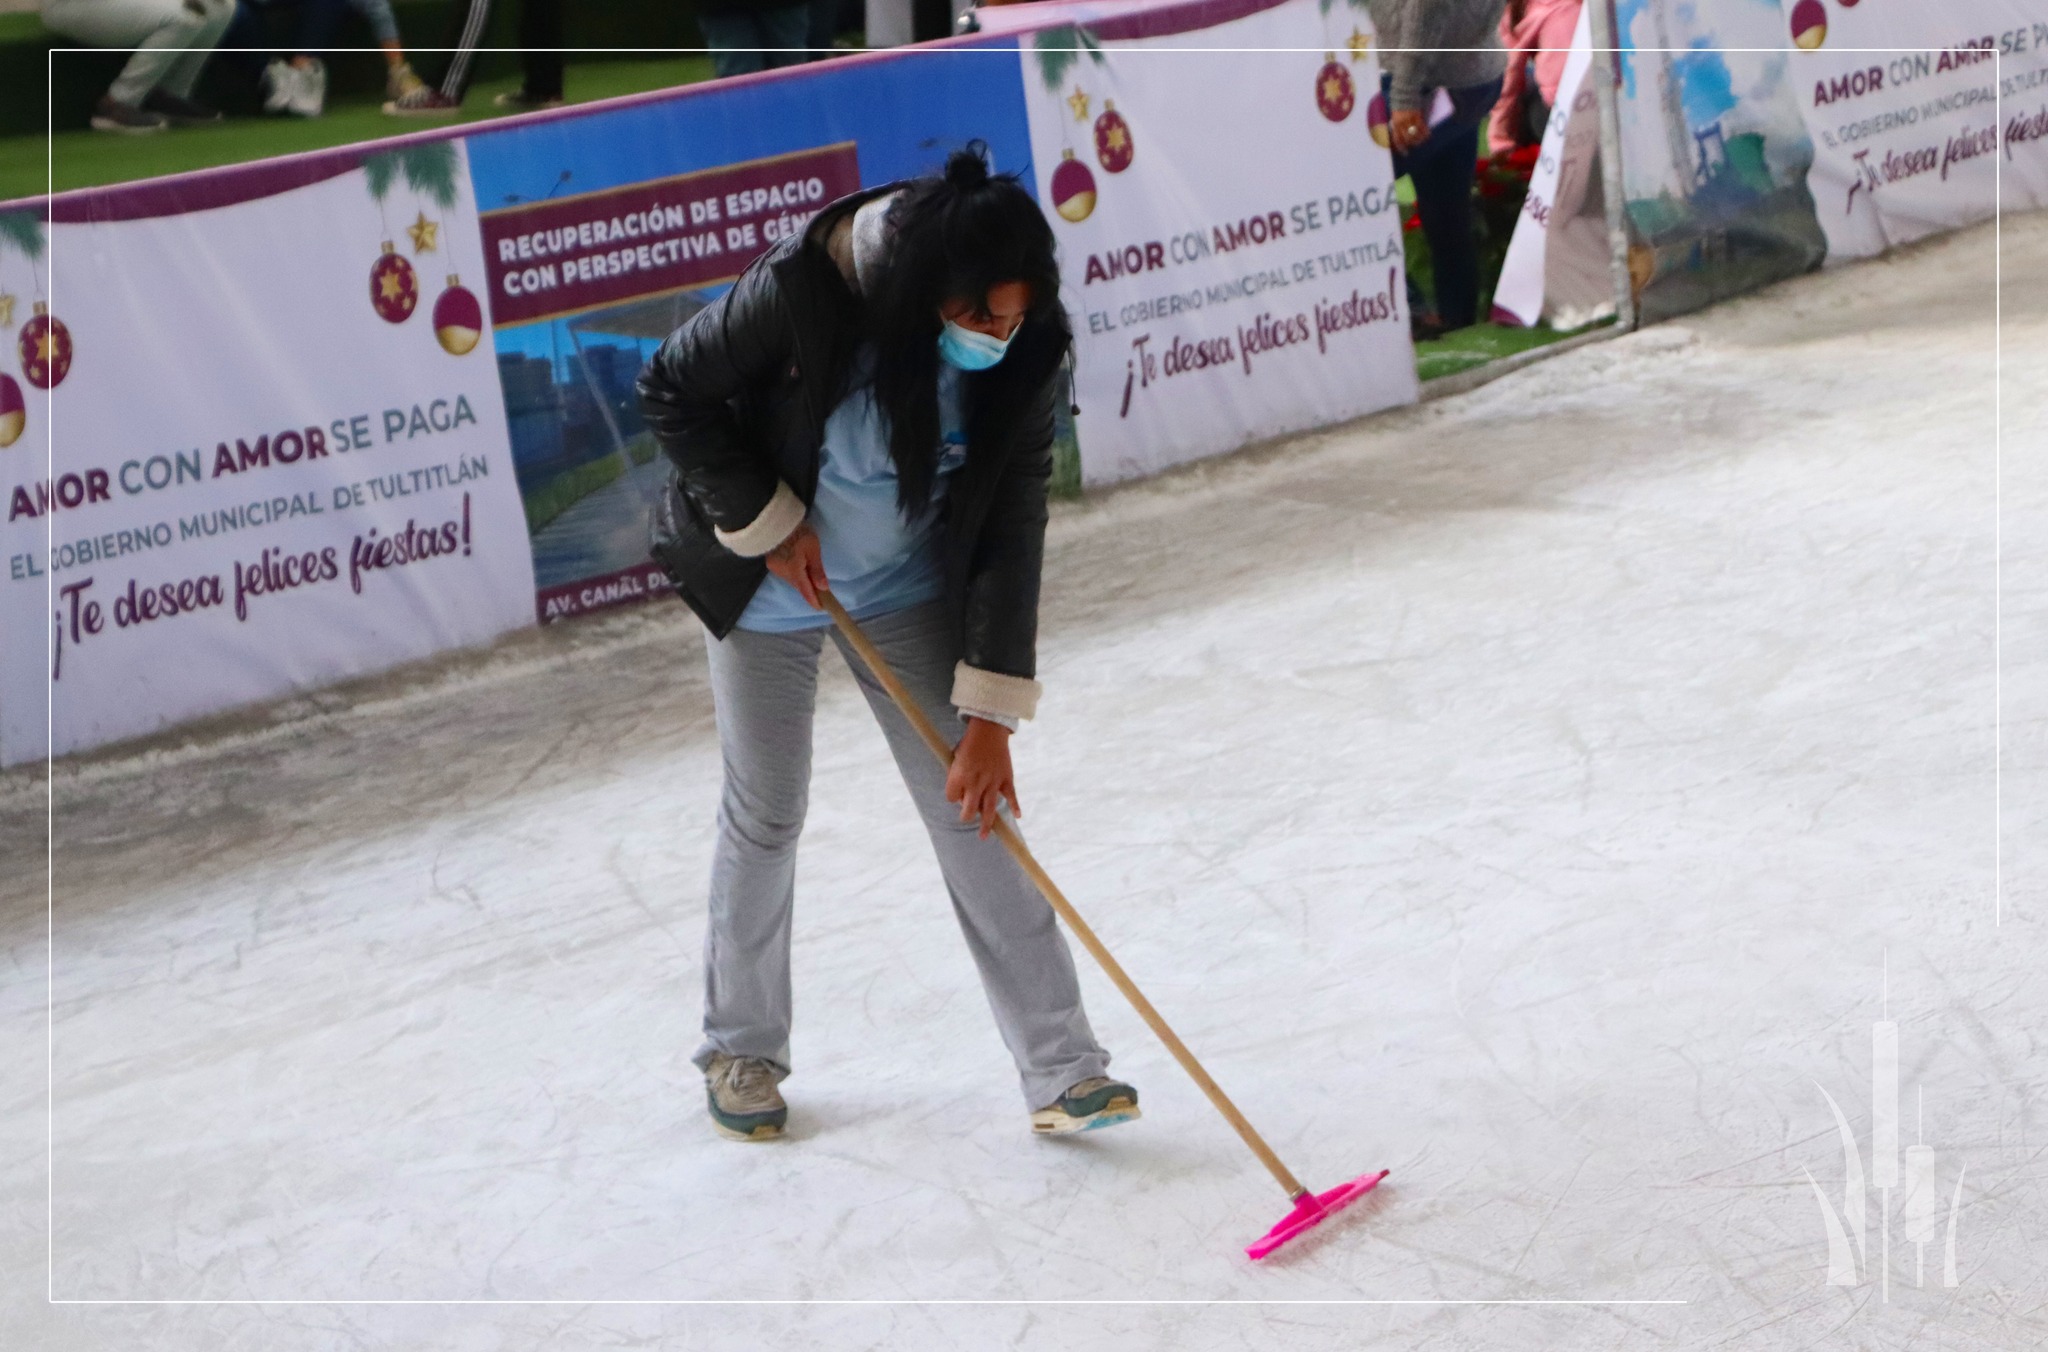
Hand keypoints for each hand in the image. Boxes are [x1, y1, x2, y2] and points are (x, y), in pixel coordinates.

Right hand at [765, 522, 827, 608]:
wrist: (778, 520)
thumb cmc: (799, 532)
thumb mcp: (813, 549)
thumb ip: (817, 570)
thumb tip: (823, 588)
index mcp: (794, 570)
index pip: (805, 590)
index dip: (814, 600)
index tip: (821, 608)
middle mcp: (783, 573)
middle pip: (798, 586)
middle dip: (809, 590)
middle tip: (820, 594)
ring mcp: (775, 568)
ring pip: (792, 580)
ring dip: (802, 582)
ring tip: (812, 582)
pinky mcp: (772, 563)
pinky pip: (786, 574)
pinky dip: (795, 575)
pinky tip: (800, 571)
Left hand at [947, 717, 1019, 839]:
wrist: (988, 729)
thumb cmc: (969, 743)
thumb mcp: (955, 757)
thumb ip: (957, 776)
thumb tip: (962, 793)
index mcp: (959, 776)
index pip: (950, 798)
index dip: (952, 797)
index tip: (956, 794)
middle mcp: (974, 782)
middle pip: (968, 810)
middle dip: (966, 816)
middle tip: (967, 817)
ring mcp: (992, 782)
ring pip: (988, 809)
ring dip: (986, 825)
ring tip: (983, 836)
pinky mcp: (1006, 778)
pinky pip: (1011, 796)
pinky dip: (1015, 806)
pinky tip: (1018, 816)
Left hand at [1390, 108, 1428, 151]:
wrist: (1404, 93)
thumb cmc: (1400, 106)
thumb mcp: (1395, 117)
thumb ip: (1397, 126)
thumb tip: (1401, 138)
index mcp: (1395, 123)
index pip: (1397, 139)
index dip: (1401, 147)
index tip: (1405, 153)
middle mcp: (1402, 122)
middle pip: (1407, 138)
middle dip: (1411, 144)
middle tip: (1415, 145)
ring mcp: (1410, 119)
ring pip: (1415, 134)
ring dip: (1419, 139)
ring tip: (1422, 141)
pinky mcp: (1417, 115)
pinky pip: (1422, 127)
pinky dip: (1425, 132)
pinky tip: (1428, 136)